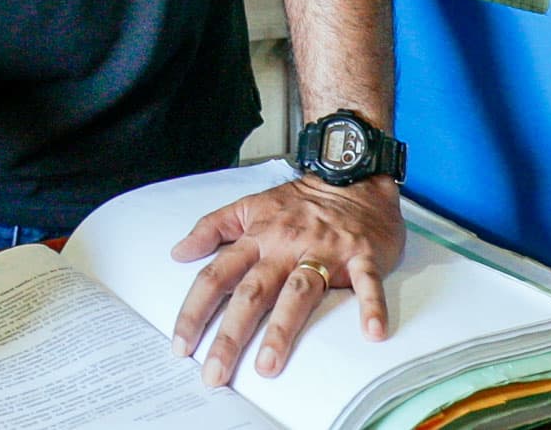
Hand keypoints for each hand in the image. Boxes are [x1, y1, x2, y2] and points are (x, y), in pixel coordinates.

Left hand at [168, 174, 404, 385]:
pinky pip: (366, 283)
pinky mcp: (361, 255)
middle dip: (230, 336)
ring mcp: (324, 251)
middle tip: (214, 374)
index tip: (181, 346)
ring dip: (283, 330)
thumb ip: (212, 228)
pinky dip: (370, 306)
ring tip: (268, 367)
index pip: (217, 277)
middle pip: (252, 294)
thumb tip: (178, 252)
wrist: (352, 176)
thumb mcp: (250, 206)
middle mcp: (285, 247)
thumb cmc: (301, 200)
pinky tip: (372, 333)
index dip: (195, 311)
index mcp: (257, 238)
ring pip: (298, 292)